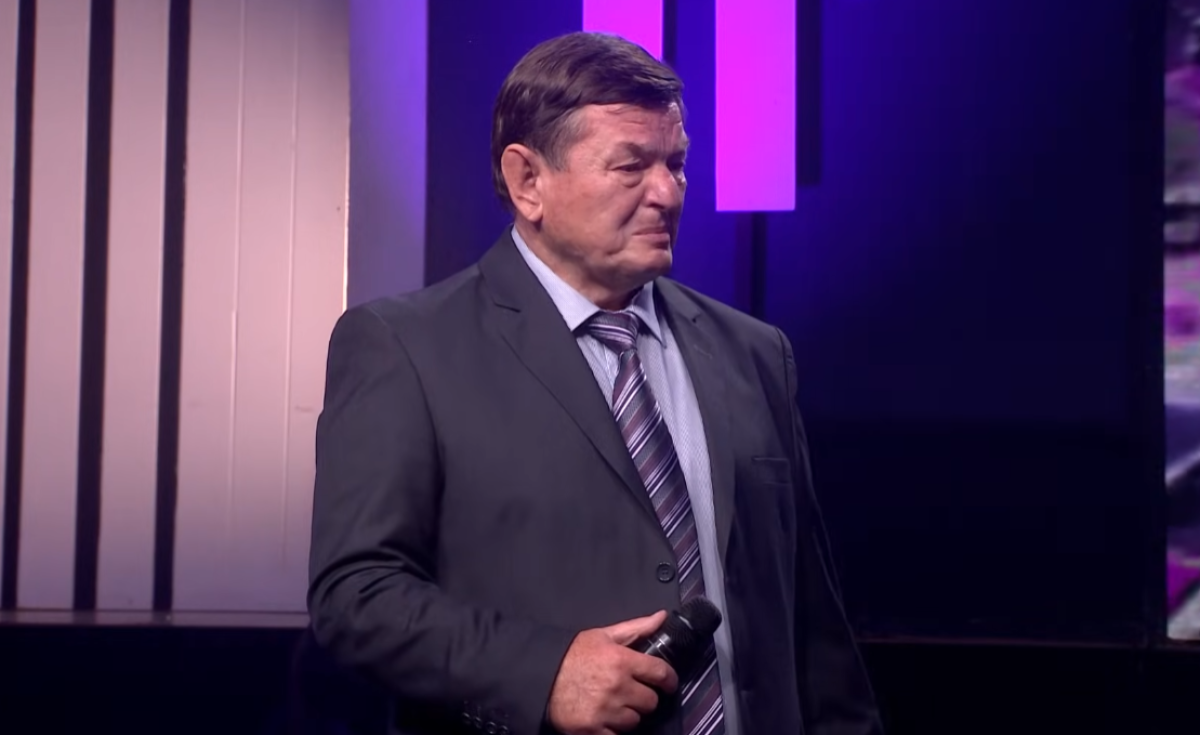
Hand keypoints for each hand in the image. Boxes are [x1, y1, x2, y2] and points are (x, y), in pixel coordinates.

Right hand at [546, 610, 679, 734]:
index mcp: (621, 661)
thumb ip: (636, 628)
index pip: (661, 673)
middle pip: (650, 701)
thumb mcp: (603, 635)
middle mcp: (617, 687)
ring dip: (628, 715)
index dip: (669, 680)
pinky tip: (604, 718)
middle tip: (630, 693)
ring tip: (614, 705)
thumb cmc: (572, 654)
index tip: (668, 684)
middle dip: (643, 697)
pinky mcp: (593, 730)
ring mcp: (605, 711)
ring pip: (635, 721)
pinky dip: (613, 729)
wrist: (540, 676)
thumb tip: (662, 617)